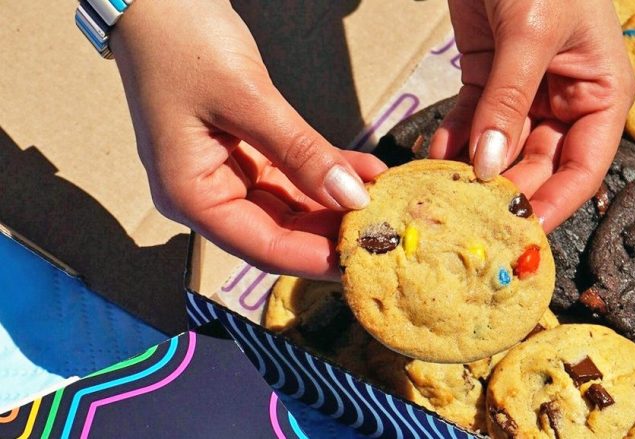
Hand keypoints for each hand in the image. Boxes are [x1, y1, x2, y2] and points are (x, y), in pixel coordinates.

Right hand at [110, 0, 385, 278]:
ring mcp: (227, 173)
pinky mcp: (246, 150)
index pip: (263, 247)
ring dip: (338, 201)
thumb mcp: (247, 98)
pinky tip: (368, 171)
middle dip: (333, 231)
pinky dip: (328, 171)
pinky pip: (294, 173)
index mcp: (191, 195)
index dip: (317, 258)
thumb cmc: (182, 41)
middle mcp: (207, 194)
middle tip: (386, 230)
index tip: (365, 259)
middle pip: (280, 231)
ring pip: (293, 205)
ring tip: (386, 199)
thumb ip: (301, 151)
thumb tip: (352, 198)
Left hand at [430, 0, 634, 231]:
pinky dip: (452, 139)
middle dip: (505, 190)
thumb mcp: (531, 33)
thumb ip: (509, 103)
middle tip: (469, 218)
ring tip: (443, 194)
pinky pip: (472, 121)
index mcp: (601, 93)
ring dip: (473, 171)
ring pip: (501, 148)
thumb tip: (488, 167)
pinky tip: (432, 157)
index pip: (583, 167)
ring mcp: (526, 91)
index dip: (556, 204)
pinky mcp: (488, 76)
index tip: (522, 233)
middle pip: (538, 165)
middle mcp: (567, 99)